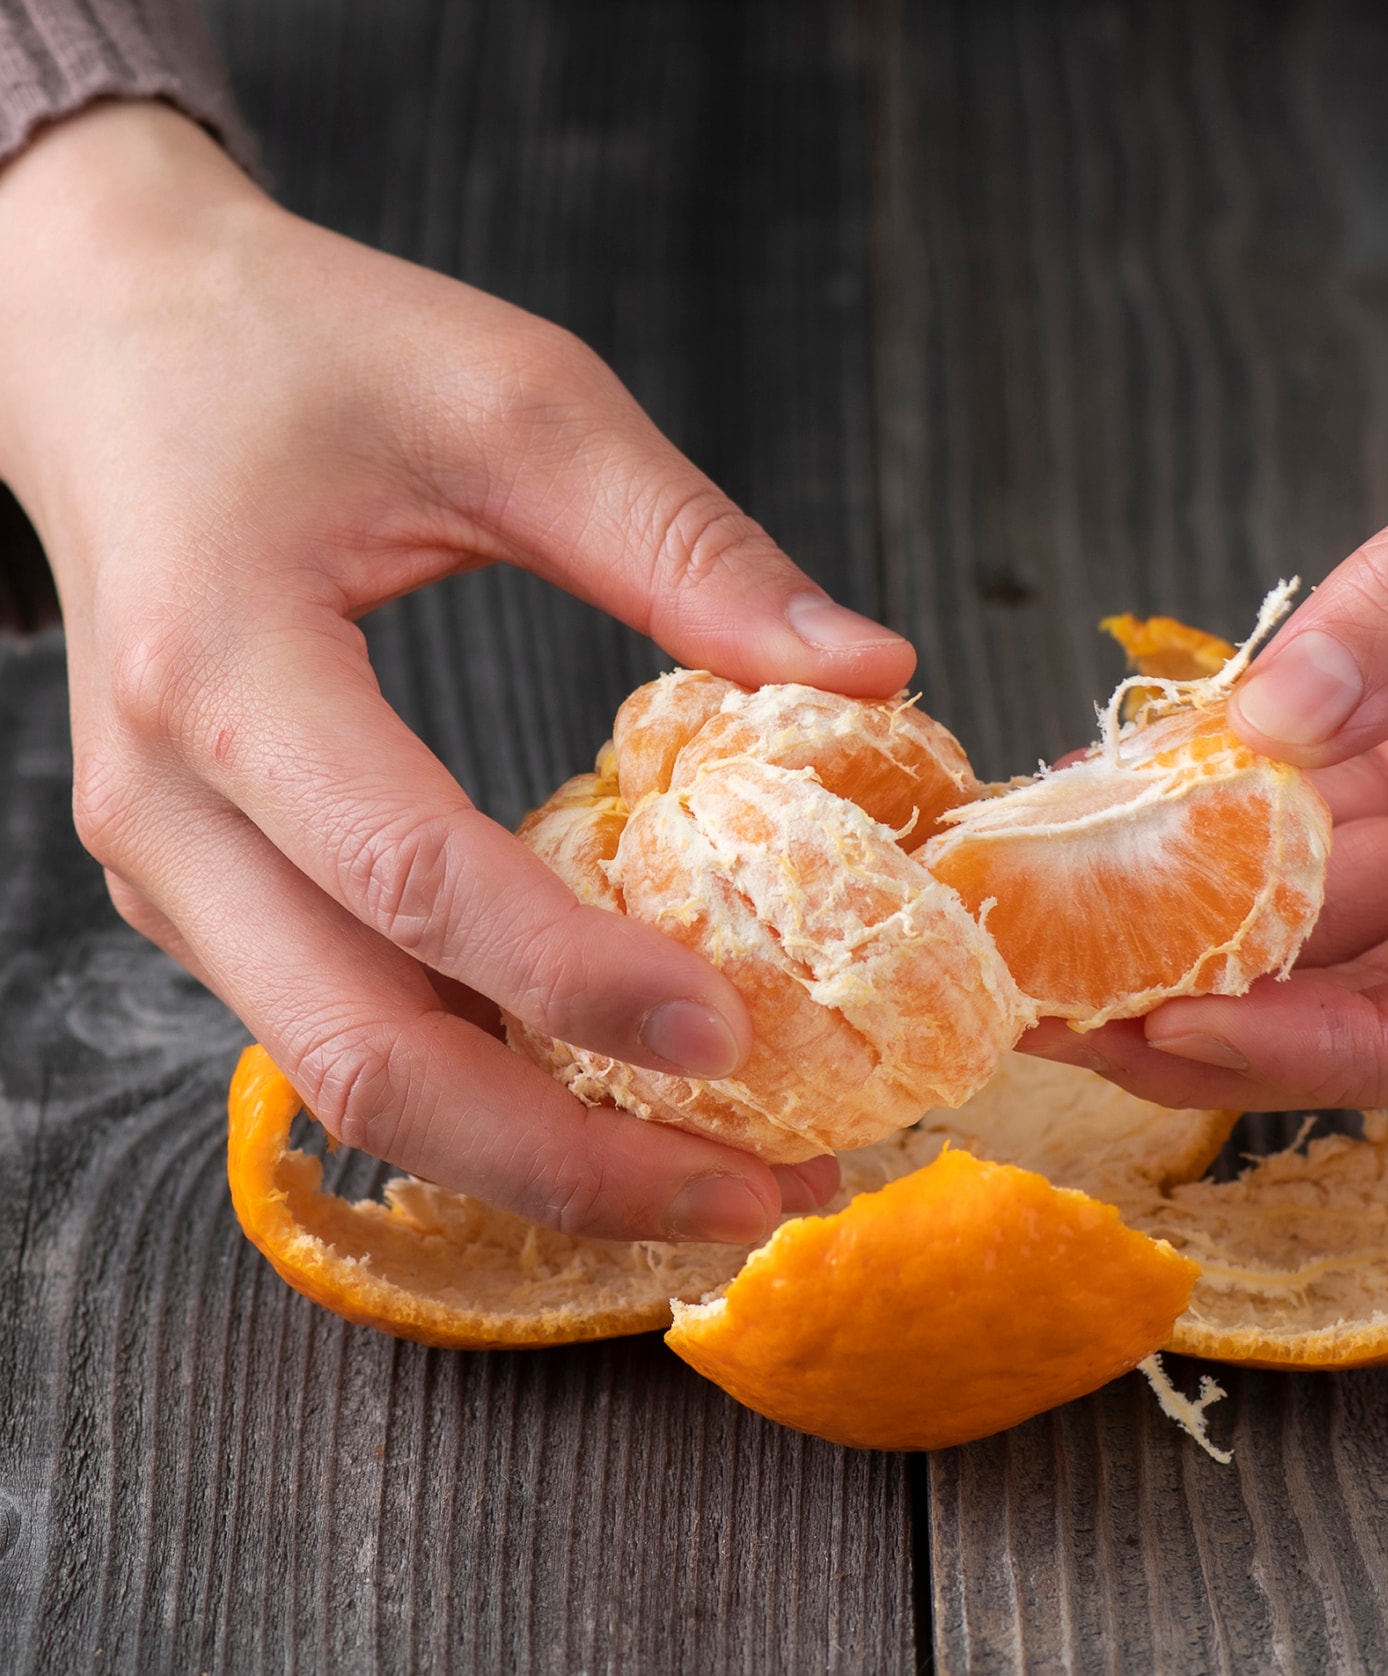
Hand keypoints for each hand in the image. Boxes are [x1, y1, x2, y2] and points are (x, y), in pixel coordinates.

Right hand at [0, 103, 916, 1239]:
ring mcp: (178, 877)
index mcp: (224, 671)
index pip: (408, 877)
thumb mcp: (511, 401)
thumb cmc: (298, 354)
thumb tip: (875, 673)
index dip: (576, 979)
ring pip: (351, 1083)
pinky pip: (350, 1036)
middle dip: (570, 1161)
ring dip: (541, 1159)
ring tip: (723, 1190)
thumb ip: (686, 545)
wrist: (97, 350)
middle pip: (363, 1058)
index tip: (737, 1037)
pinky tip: (623, 1114)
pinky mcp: (213, 900)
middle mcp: (170, 813)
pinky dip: (490, 1098)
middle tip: (758, 1200)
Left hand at [1026, 108, 1387, 1113]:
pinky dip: (1230, 822)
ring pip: (1357, 921)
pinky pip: (1335, 819)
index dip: (1346, 1047)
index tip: (1183, 1026)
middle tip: (1064, 1011)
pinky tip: (1115, 814)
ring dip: (1212, 927)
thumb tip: (1268, 723)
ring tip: (1054, 935)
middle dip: (1241, 1012)